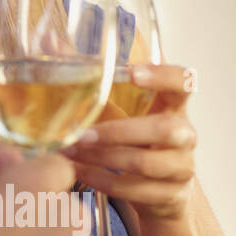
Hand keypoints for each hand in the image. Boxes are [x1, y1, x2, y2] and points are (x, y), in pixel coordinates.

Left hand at [63, 63, 196, 222]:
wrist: (158, 192)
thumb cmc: (133, 140)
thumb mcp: (115, 109)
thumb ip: (90, 80)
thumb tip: (51, 39)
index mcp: (173, 106)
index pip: (185, 82)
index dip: (164, 76)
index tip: (133, 72)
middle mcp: (185, 135)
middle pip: (165, 129)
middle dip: (120, 131)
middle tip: (84, 135)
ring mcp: (182, 168)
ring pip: (148, 163)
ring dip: (105, 159)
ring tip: (72, 154)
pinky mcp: (171, 196)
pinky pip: (139, 191)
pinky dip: (106, 182)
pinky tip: (81, 174)